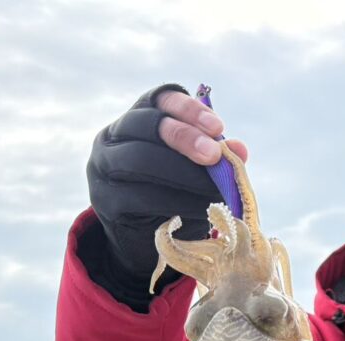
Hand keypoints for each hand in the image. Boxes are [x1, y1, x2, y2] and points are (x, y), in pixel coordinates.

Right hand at [86, 84, 248, 281]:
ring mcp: (104, 166)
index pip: (160, 99)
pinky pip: (140, 196)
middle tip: (214, 156)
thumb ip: (214, 157)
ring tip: (215, 189)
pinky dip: (175, 202)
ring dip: (183, 174)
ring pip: (140, 158)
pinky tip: (201, 209)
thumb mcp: (194, 171)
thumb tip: (241, 150)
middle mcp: (113, 136)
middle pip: (147, 124)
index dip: (189, 109)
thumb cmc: (173, 194)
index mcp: (139, 119)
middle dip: (184, 137)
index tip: (218, 128)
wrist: (143, 237)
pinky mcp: (106, 199)